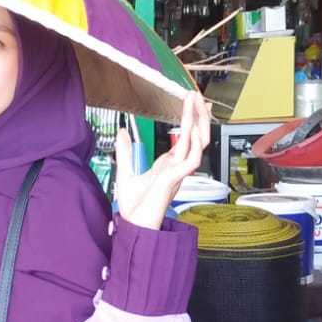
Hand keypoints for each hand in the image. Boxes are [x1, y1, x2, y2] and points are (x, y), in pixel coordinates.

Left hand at [114, 92, 210, 230]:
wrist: (135, 226)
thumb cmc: (135, 207)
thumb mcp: (126, 172)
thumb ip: (125, 151)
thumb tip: (122, 132)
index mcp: (169, 164)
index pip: (185, 137)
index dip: (189, 119)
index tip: (190, 102)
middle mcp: (177, 166)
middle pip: (195, 136)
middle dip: (198, 115)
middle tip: (196, 96)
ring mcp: (178, 172)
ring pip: (197, 143)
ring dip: (199, 123)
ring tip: (197, 104)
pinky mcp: (175, 179)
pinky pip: (191, 159)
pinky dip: (194, 144)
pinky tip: (194, 129)